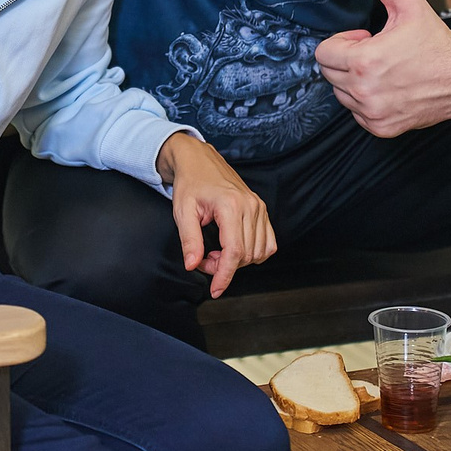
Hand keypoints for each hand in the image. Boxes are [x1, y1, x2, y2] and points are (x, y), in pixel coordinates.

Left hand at [158, 133, 276, 297]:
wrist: (199, 161)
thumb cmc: (190, 183)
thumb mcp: (183, 212)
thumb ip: (189, 241)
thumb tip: (193, 266)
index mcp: (231, 206)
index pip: (234, 252)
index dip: (224, 276)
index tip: (215, 290)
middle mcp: (251, 206)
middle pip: (245, 255)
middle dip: (223, 266)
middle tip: (202, 257)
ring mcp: (259, 207)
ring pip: (258, 253)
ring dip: (237, 261)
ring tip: (215, 251)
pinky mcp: (262, 210)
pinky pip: (268, 243)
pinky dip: (252, 253)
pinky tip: (232, 247)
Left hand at [314, 0, 450, 136]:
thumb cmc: (436, 40)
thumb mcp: (409, 6)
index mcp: (364, 61)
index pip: (323, 53)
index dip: (342, 41)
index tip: (365, 38)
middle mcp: (364, 91)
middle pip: (329, 73)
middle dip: (346, 59)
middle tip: (375, 52)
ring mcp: (373, 112)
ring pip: (342, 95)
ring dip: (354, 81)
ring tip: (383, 70)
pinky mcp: (382, 127)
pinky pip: (358, 114)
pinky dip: (366, 102)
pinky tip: (389, 88)